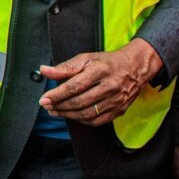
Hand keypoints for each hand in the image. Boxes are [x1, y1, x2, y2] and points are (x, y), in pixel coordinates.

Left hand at [38, 38, 163, 125]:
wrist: (135, 68)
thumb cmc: (107, 63)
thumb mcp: (85, 59)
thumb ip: (64, 67)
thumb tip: (44, 70)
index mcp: (100, 70)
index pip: (74, 86)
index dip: (57, 95)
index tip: (44, 99)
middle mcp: (110, 86)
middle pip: (79, 102)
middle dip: (59, 106)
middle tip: (47, 106)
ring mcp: (116, 100)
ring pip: (87, 113)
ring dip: (67, 115)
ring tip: (55, 111)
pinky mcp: (119, 110)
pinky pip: (97, 120)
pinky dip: (81, 120)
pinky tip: (72, 115)